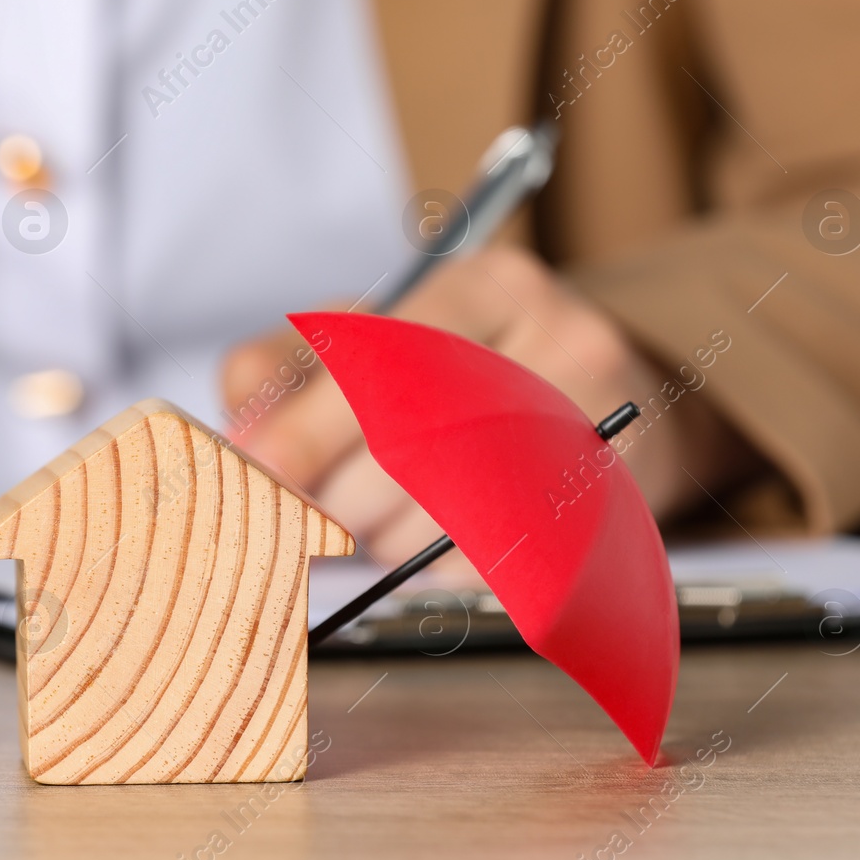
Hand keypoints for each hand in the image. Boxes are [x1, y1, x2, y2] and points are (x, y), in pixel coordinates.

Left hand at [221, 247, 751, 580]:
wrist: (621, 405)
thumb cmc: (472, 373)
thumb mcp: (377, 339)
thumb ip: (287, 369)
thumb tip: (238, 433)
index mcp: (492, 288)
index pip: (385, 358)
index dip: (308, 426)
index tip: (257, 472)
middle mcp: (563, 342)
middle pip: (411, 444)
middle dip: (339, 496)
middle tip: (314, 514)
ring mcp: (603, 430)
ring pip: (447, 516)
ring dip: (387, 539)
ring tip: (385, 521)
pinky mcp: (617, 510)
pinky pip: (496, 565)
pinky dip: (440, 571)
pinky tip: (435, 546)